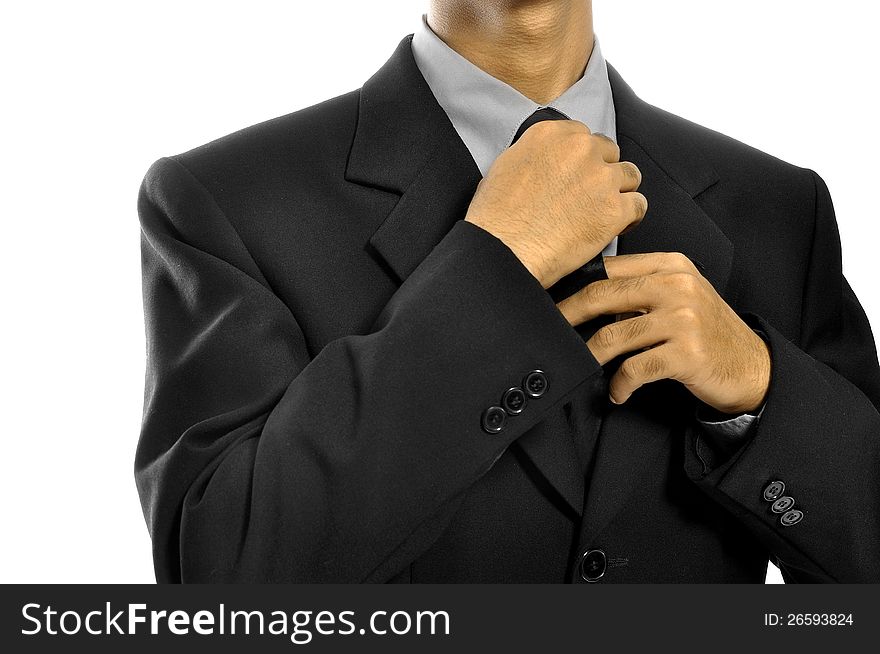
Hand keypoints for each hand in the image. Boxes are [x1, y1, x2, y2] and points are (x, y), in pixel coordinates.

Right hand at [464, 120, 645, 287]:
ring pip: (629, 176)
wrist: (506, 251)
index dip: (582, 159)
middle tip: (588, 197)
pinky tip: (615, 227)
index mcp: (550, 134)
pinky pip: (639, 205)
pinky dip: (630, 218)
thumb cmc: (496, 219)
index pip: (582, 135)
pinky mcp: (615, 209)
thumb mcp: (503, 168)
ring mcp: (601, 178)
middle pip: (609, 152)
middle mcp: (580, 149)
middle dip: (601, 172)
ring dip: (619, 192)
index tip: (576, 175)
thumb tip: (542, 162)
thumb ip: (532, 155)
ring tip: (603, 211)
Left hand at [558, 252, 770, 413]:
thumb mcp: (679, 295)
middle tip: (549, 330)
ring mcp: (683, 319)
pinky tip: (618, 392)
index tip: (552, 298)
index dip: (574, 284)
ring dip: (590, 358)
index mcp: (671, 265)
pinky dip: (619, 385)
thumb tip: (585, 298)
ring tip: (584, 367)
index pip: (609, 268)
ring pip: (612, 337)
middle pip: (602, 296)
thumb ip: (641, 288)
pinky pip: (633, 370)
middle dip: (567, 315)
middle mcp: (677, 286)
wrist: (752, 366)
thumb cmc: (707, 332)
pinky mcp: (686, 354)